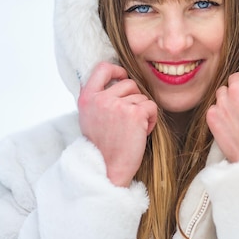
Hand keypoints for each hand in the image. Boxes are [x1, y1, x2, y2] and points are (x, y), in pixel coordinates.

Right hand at [78, 62, 157, 186]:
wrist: (107, 170)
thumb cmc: (103, 147)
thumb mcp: (90, 117)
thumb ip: (99, 98)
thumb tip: (117, 79)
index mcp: (86, 98)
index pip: (102, 68)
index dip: (117, 70)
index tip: (123, 78)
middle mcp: (100, 99)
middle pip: (129, 83)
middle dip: (134, 99)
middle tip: (128, 121)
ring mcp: (117, 105)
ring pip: (142, 96)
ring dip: (143, 112)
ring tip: (133, 130)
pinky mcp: (134, 113)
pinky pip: (152, 106)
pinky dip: (152, 119)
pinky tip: (141, 133)